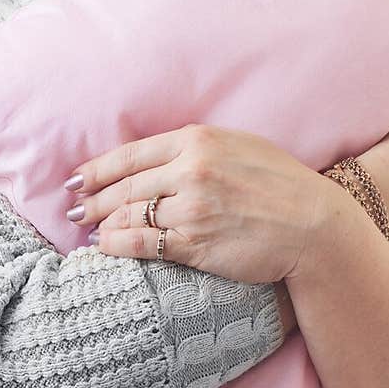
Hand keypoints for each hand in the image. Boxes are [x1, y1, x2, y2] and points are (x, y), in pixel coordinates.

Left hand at [63, 123, 325, 284]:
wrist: (315, 225)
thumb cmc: (282, 185)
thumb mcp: (239, 147)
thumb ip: (197, 148)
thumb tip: (159, 158)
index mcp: (197, 141)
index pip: (130, 154)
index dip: (96, 169)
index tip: (76, 178)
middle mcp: (190, 170)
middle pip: (124, 186)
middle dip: (91, 198)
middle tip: (73, 208)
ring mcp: (191, 208)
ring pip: (129, 214)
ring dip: (102, 223)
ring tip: (87, 229)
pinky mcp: (196, 242)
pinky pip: (143, 244)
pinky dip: (117, 245)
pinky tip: (104, 246)